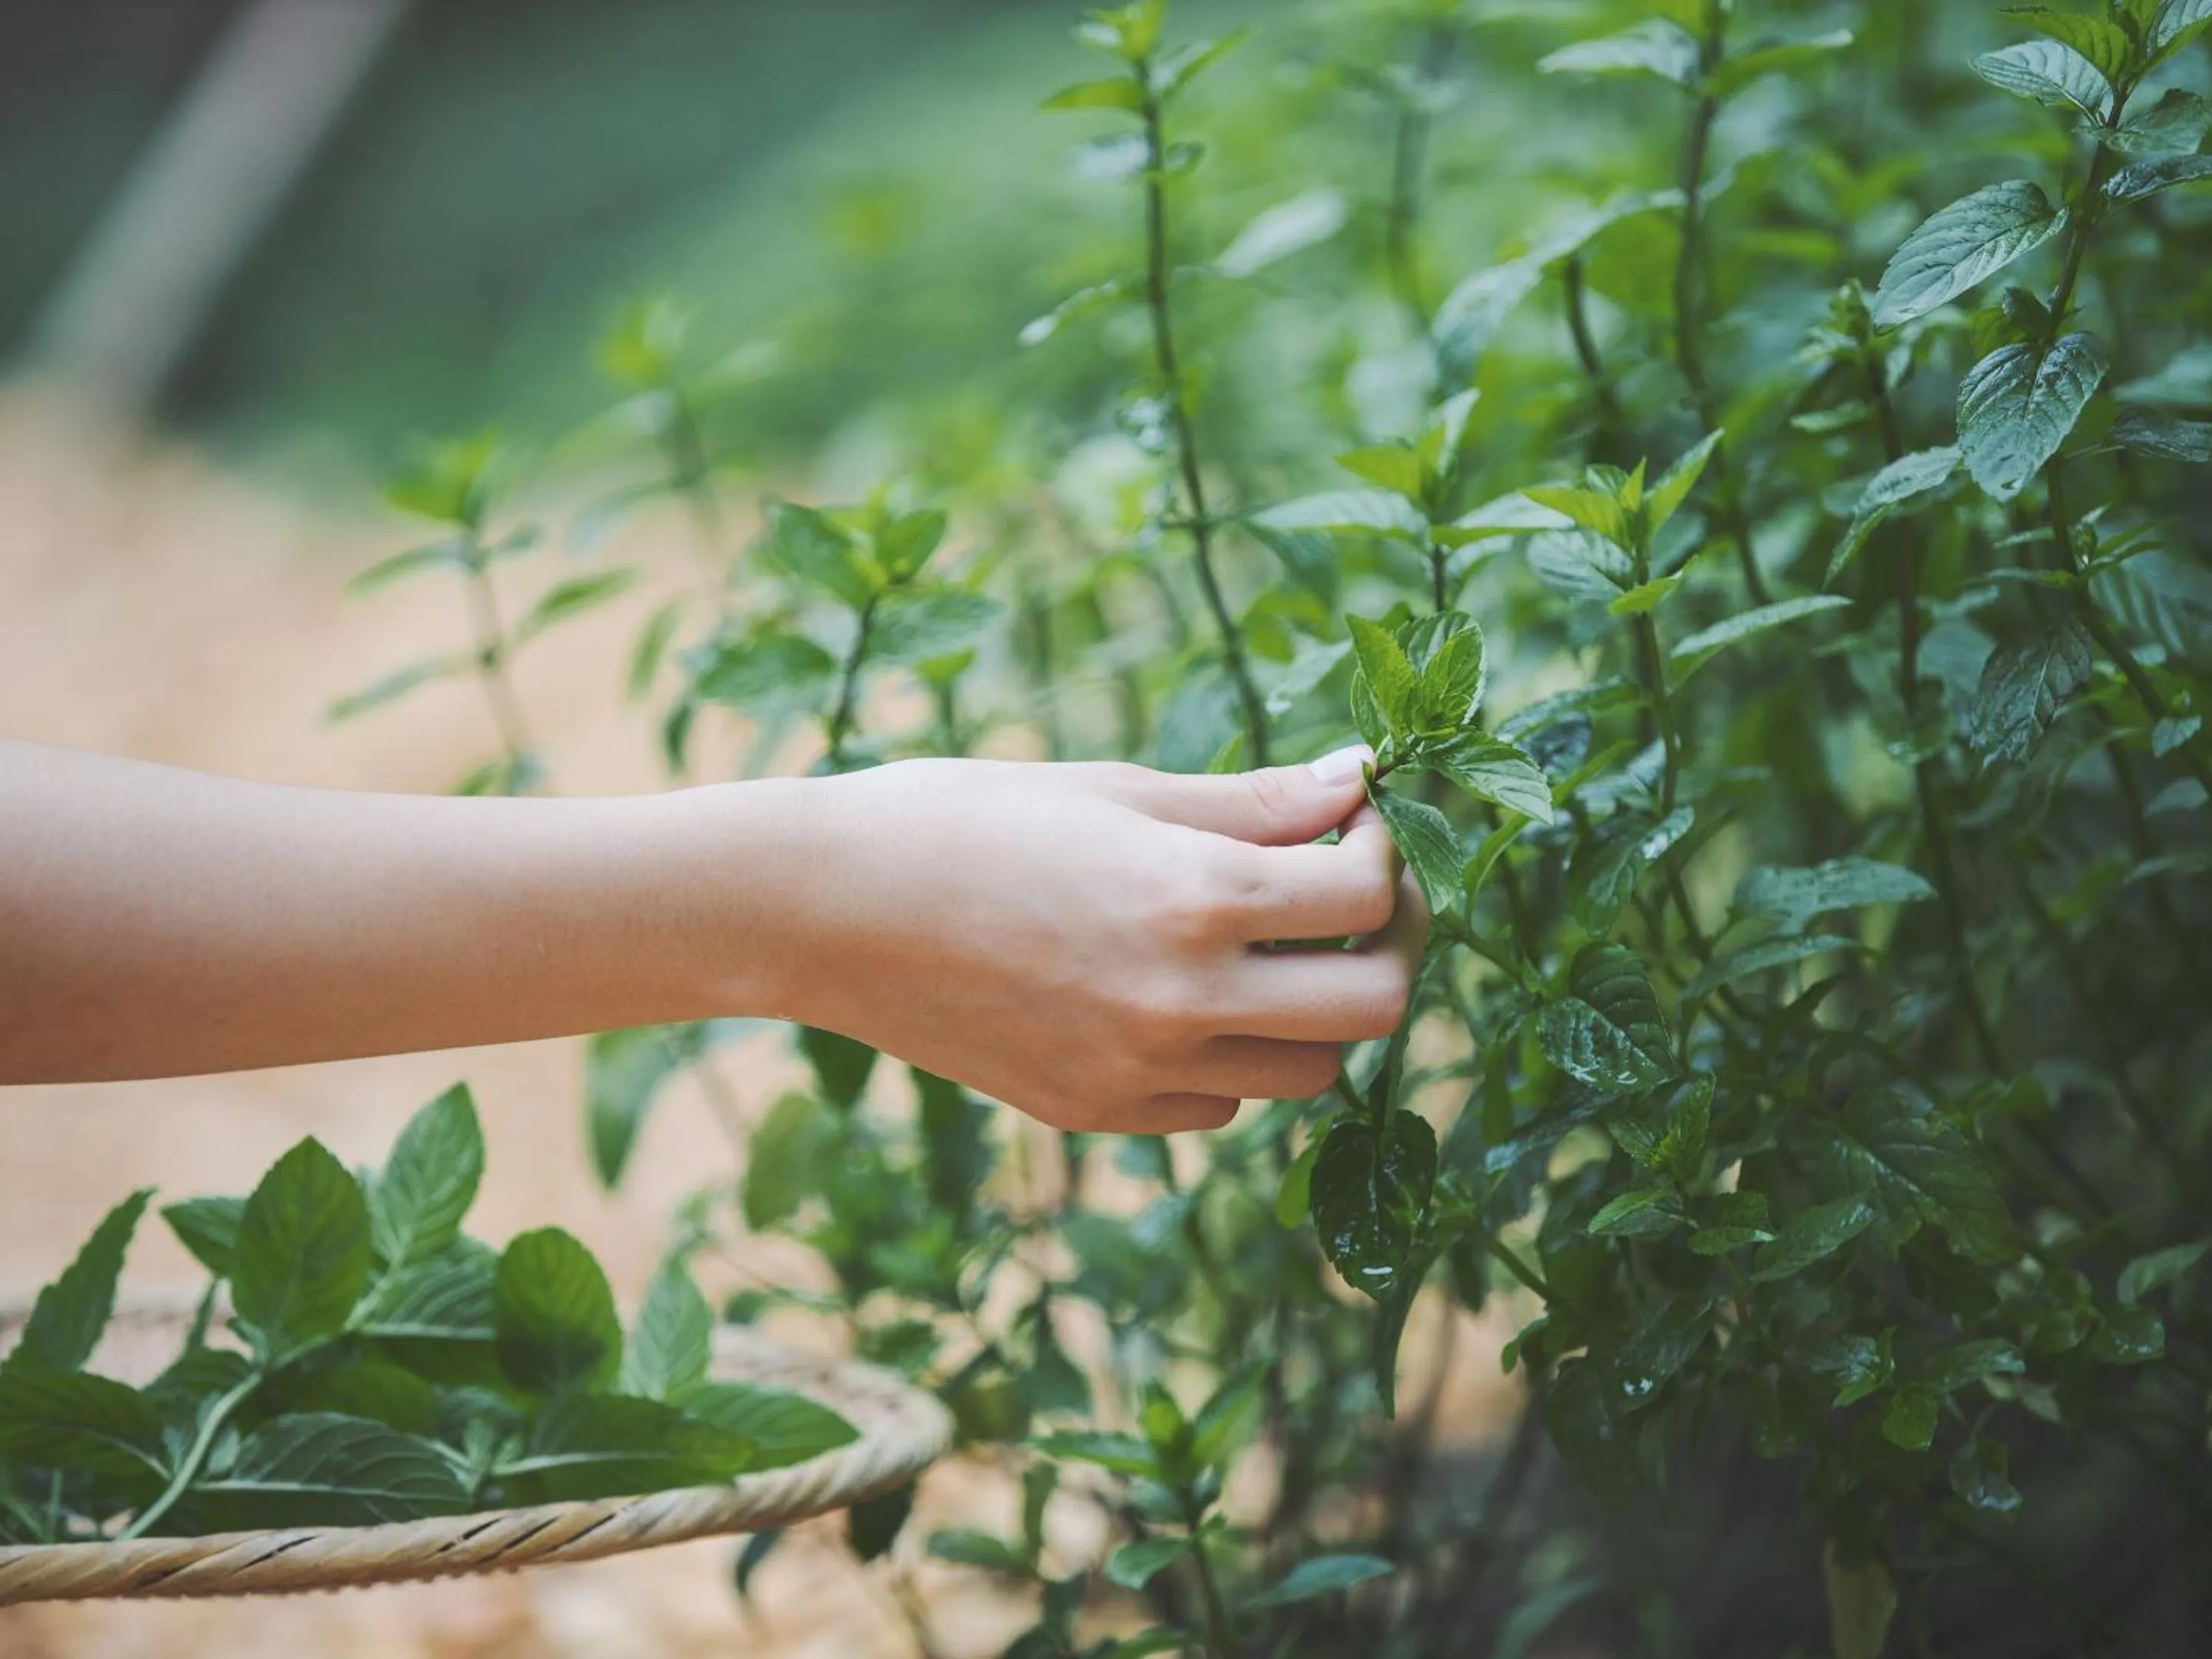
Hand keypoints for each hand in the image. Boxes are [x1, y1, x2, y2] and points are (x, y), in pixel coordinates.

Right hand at [758, 750, 1427, 1133]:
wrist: (824, 909)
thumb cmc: (964, 818)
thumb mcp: (1117, 788)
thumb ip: (1254, 800)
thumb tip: (1361, 776)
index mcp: (1192, 896)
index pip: (1364, 894)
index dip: (1385, 852)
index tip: (1356, 823)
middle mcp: (1180, 999)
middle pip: (1374, 1009)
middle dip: (1389, 947)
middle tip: (1356, 899)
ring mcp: (1138, 1070)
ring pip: (1306, 1073)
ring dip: (1314, 1012)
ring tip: (1267, 950)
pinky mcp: (1096, 1113)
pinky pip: (1218, 1106)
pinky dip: (1231, 1059)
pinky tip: (1185, 998)